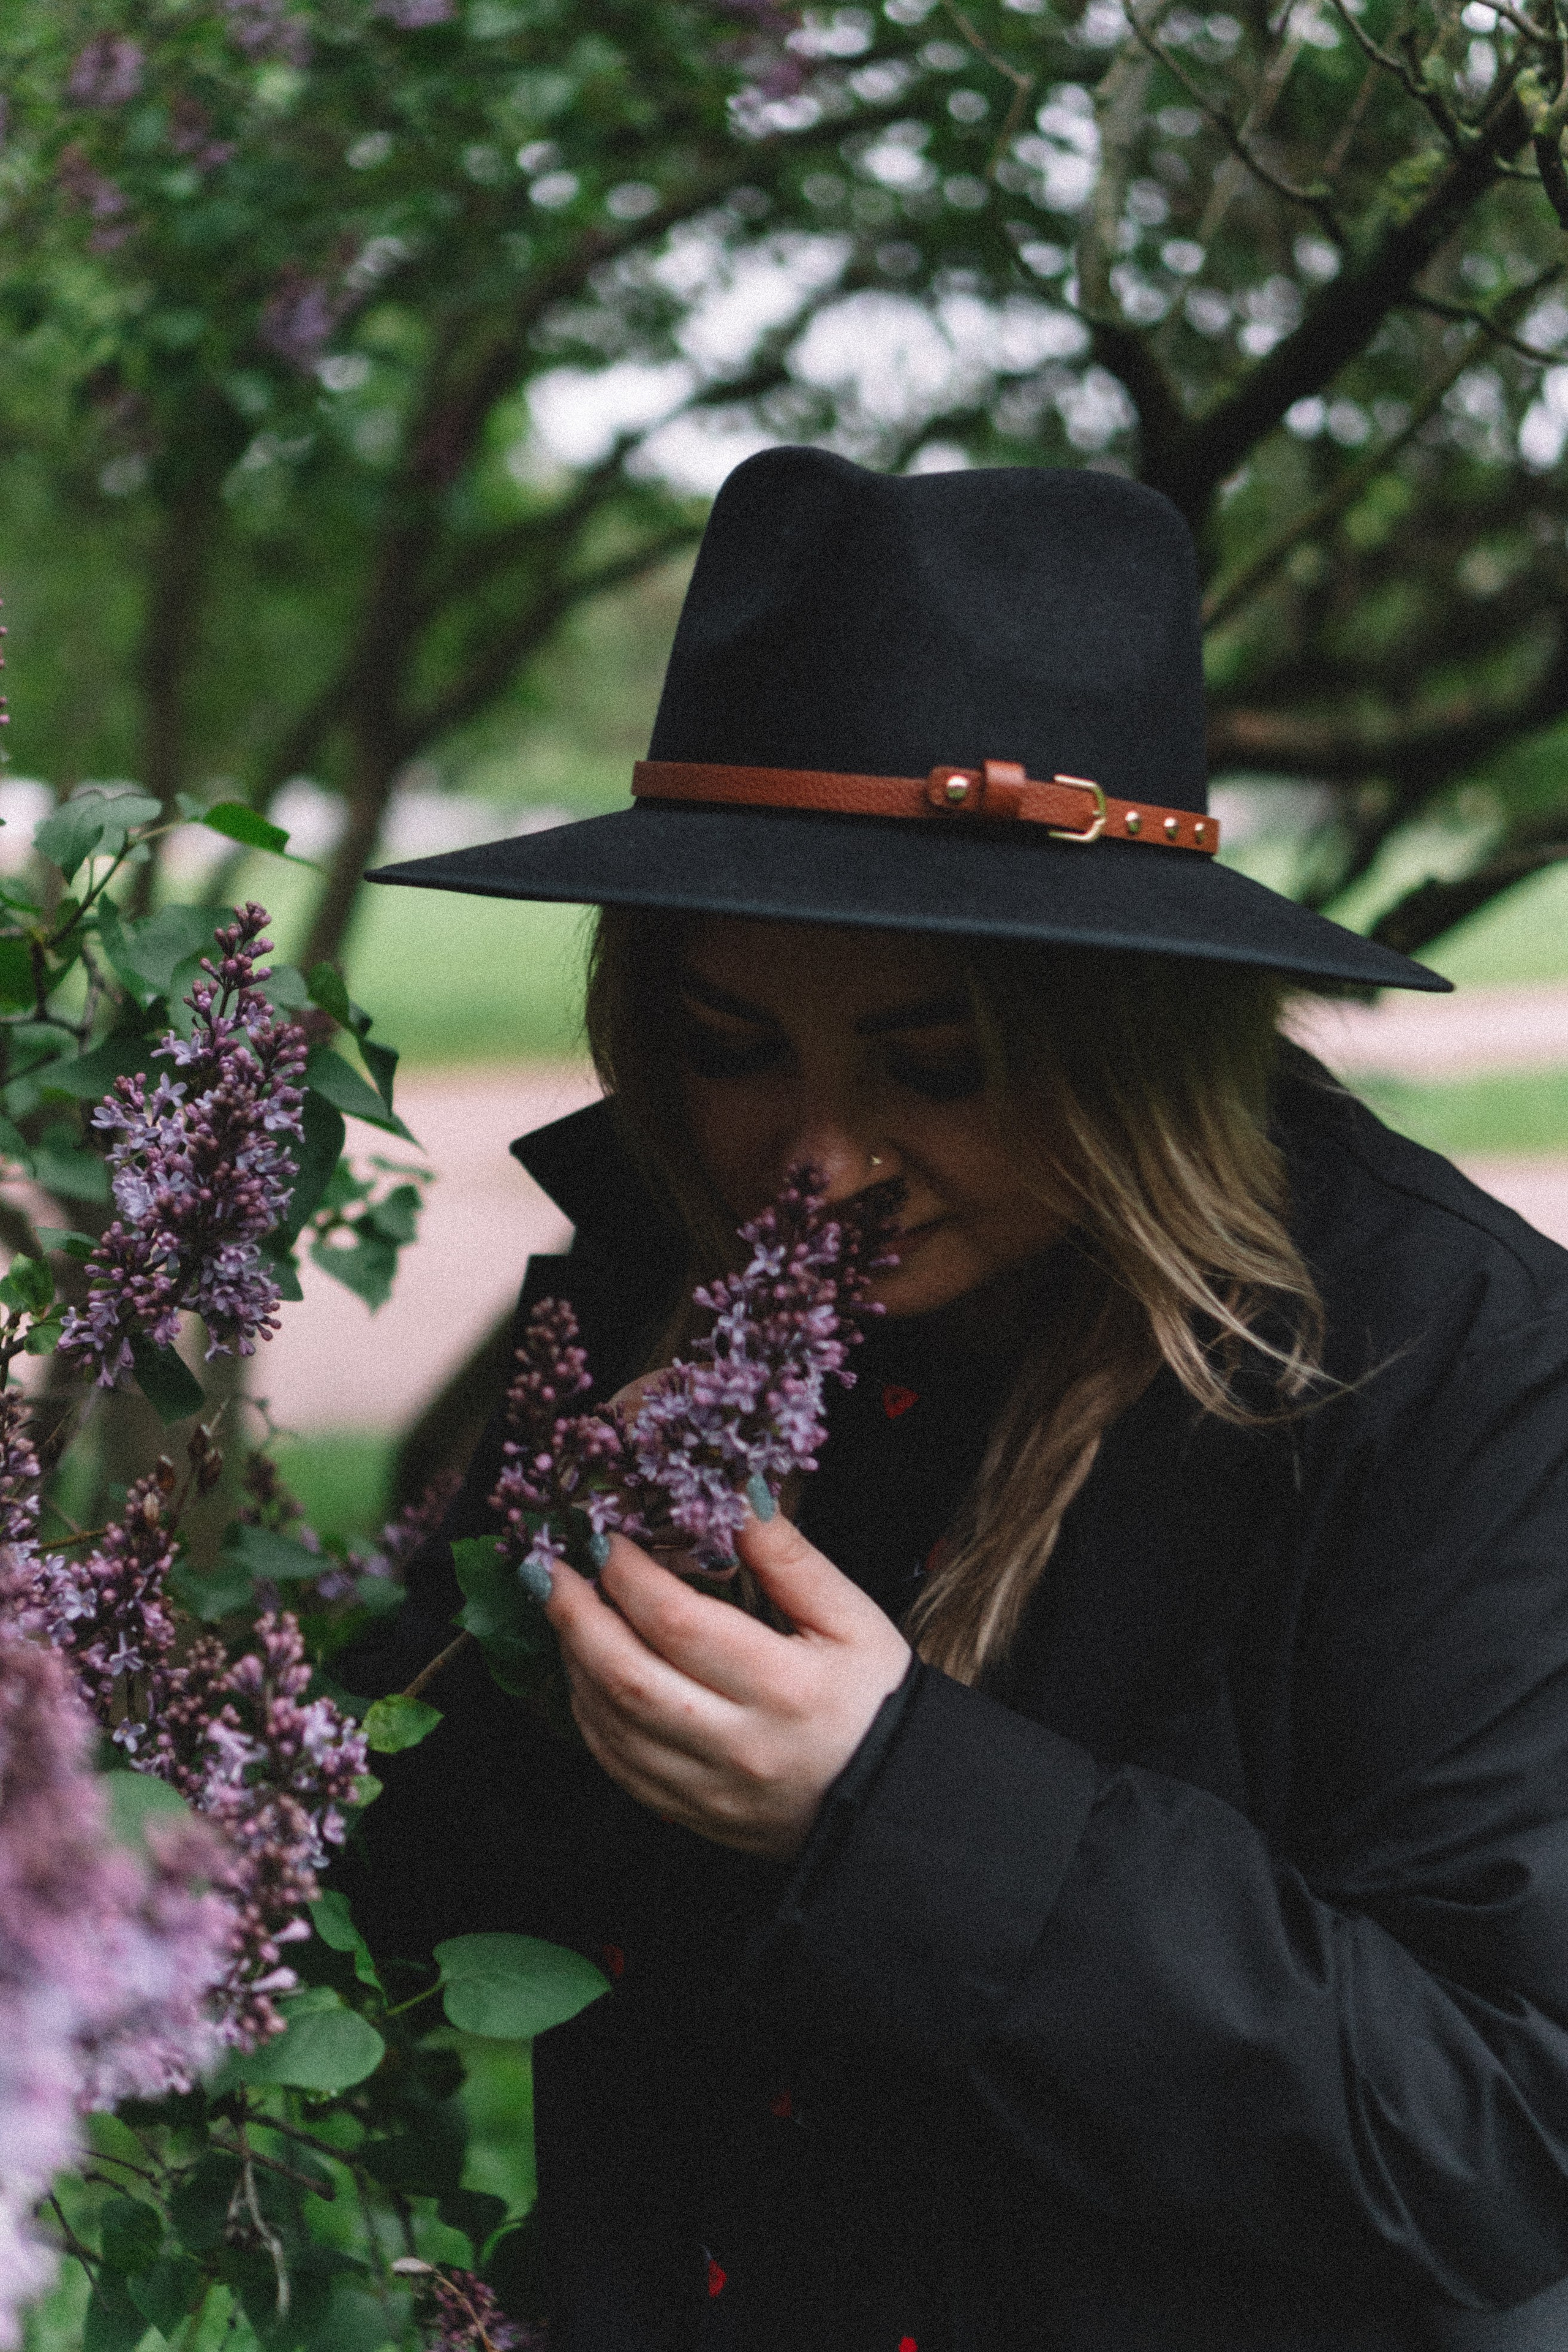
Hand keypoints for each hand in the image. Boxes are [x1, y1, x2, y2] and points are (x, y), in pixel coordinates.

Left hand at [543, 1507, 912, 1861]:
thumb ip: (791, 1560)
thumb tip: (737, 1497)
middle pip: (628, 1677)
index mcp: (783, 1687)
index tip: (605, 1538)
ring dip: (575, 1663)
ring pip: (612, 1725)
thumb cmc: (877, 1702)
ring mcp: (709, 1789)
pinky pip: (618, 1767)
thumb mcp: (853, 1619)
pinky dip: (589, 1717)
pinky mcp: (693, 1815)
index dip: (629, 1575)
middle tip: (549, 1568)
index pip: (679, 1623)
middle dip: (576, 1616)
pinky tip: (586, 1675)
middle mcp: (738, 1745)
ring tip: (564, 1611)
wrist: (892, 1801)